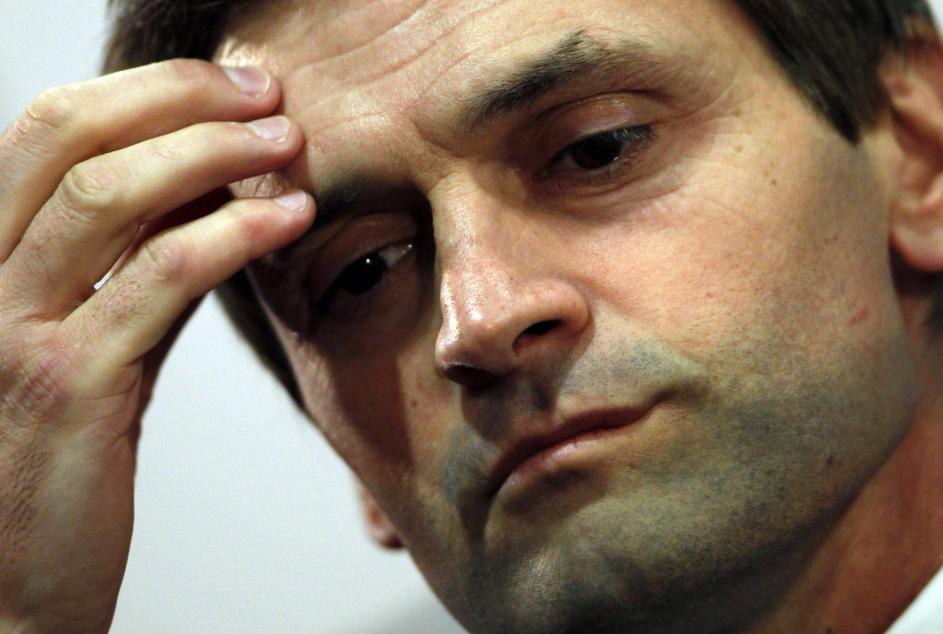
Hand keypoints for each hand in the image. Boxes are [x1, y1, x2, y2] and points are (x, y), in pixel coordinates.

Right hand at [0, 60, 312, 631]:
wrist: (10, 589)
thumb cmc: (58, 462)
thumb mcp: (91, 345)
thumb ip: (132, 272)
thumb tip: (209, 198)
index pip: (48, 131)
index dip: (145, 92)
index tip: (231, 86)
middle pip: (67, 138)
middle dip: (178, 100)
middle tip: (267, 96)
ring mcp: (13, 332)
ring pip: (106, 197)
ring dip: (212, 154)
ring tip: (288, 145)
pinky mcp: (68, 388)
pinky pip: (156, 281)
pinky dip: (230, 235)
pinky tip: (286, 218)